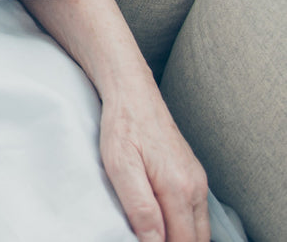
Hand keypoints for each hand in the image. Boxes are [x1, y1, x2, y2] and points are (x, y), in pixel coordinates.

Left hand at [99, 91, 209, 241]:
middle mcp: (195, 187)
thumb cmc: (123, 125)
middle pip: (196, 239)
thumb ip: (140, 207)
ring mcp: (198, 180)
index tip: (143, 241)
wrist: (132, 92)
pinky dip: (184, 224)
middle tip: (146, 238)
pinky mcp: (193, 174)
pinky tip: (164, 220)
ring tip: (153, 232)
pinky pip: (196, 212)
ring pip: (199, 228)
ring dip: (181, 236)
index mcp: (179, 188)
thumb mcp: (120, 165)